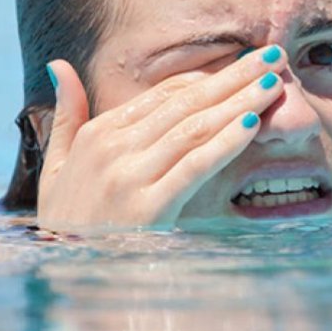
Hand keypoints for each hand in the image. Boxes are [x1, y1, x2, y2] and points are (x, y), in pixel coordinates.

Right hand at [36, 45, 287, 230]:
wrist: (63, 275)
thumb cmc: (67, 221)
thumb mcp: (57, 165)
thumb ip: (66, 114)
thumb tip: (60, 64)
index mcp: (100, 133)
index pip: (166, 94)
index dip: (211, 75)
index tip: (247, 62)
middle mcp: (115, 148)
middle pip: (188, 102)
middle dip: (235, 77)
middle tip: (274, 55)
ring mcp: (130, 177)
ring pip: (195, 128)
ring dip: (239, 103)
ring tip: (273, 84)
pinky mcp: (149, 208)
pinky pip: (194, 167)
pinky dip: (224, 144)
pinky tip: (252, 125)